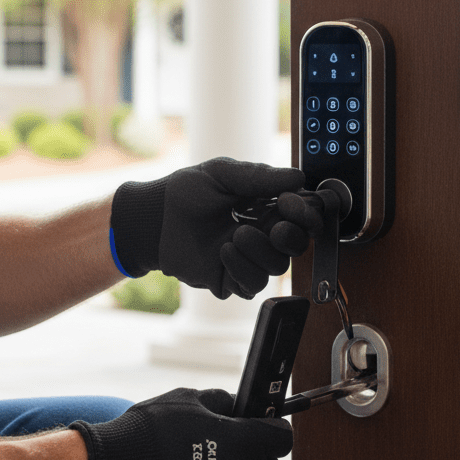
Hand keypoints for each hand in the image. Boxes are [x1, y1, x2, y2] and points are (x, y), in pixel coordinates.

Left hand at [110, 158, 310, 298]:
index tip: (290, 203)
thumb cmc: (185, 192)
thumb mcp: (222, 174)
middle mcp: (262, 233)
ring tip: (234, 236)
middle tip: (274, 228)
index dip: (305, 212)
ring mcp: (248, 258)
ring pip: (278, 267)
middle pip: (297, 244)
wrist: (155, 219)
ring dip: (260, 252)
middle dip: (290, 237)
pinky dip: (242, 269)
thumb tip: (297, 178)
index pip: (302, 214)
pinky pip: (252, 285)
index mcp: (266, 206)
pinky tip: (224, 252)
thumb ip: (259, 176)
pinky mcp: (232, 279)